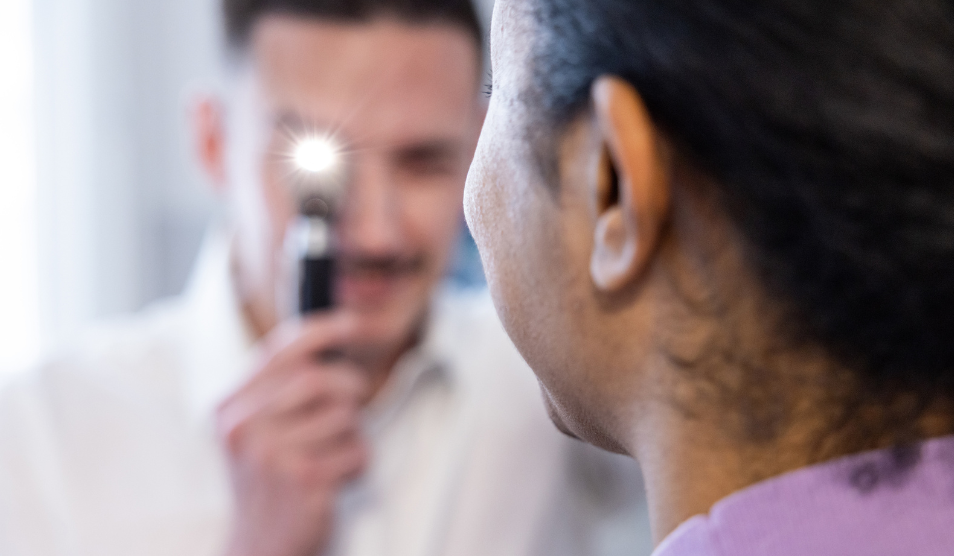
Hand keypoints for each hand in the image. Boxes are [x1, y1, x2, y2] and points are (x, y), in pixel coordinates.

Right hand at [216, 314, 369, 555]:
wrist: (259, 552)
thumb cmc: (269, 488)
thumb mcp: (258, 435)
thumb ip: (280, 392)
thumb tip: (329, 347)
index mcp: (230, 409)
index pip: (280, 350)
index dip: (325, 330)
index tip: (357, 322)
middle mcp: (244, 427)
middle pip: (319, 379)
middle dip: (349, 390)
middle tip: (354, 407)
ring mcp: (271, 454)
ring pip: (344, 415)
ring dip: (353, 436)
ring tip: (332, 458)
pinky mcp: (303, 478)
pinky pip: (356, 450)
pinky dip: (358, 464)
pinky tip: (336, 480)